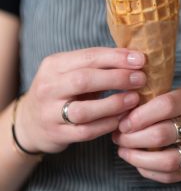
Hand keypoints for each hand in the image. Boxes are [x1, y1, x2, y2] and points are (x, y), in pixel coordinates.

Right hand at [16, 47, 145, 153]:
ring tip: (134, 99)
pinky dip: (107, 124)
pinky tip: (122, 118)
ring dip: (114, 103)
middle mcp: (48, 87)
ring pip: (84, 109)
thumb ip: (97, 65)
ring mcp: (50, 113)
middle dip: (117, 78)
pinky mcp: (56, 134)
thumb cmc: (62, 90)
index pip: (89, 56)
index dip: (116, 57)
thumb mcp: (71, 71)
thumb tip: (134, 58)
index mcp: (54, 64)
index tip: (140, 60)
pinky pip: (86, 131)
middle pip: (85, 79)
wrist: (30, 120)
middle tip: (141, 79)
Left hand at [113, 87, 180, 182]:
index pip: (165, 105)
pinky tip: (137, 161)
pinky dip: (148, 170)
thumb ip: (160, 99)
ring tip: (123, 149)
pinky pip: (170, 175)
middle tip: (118, 135)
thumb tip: (124, 108)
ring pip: (165, 160)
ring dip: (136, 157)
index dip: (139, 115)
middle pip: (161, 134)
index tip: (123, 120)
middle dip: (132, 137)